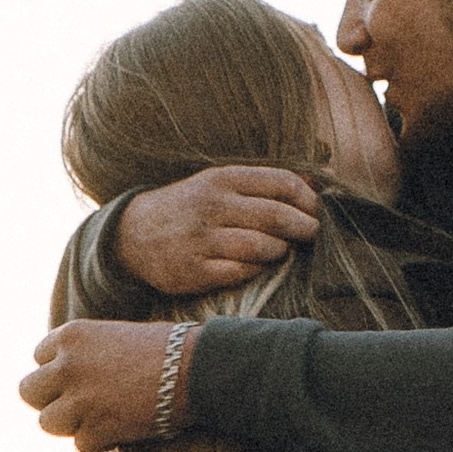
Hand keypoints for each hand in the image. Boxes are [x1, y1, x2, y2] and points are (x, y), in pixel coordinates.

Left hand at [21, 320, 179, 446]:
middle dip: (50, 399)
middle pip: (28, 391)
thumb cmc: (167, 350)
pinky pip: (81, 443)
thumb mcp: (114, 337)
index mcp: (71, 335)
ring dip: (71, 424)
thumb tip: (66, 381)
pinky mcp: (96, 428)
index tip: (79, 378)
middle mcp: (67, 365)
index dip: (58, 371)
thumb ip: (84, 355)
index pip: (39, 357)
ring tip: (98, 418)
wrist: (196, 370)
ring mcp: (80, 399)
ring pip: (48, 422)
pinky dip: (100, 441)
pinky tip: (122, 427)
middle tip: (76, 404)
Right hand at [116, 166, 321, 293]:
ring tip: (281, 249)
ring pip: (261, 247)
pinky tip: (256, 265)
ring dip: (280, 250)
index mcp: (223, 178)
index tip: (315, 210)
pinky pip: (240, 272)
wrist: (135, 234)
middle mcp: (212, 206)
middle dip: (304, 227)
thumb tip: (317, 183)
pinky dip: (256, 270)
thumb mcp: (219, 183)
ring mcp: (202, 239)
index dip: (307, 199)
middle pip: (276, 216)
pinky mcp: (195, 270)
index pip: (281, 183)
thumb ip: (263, 184)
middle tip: (312, 234)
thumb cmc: (190, 207)